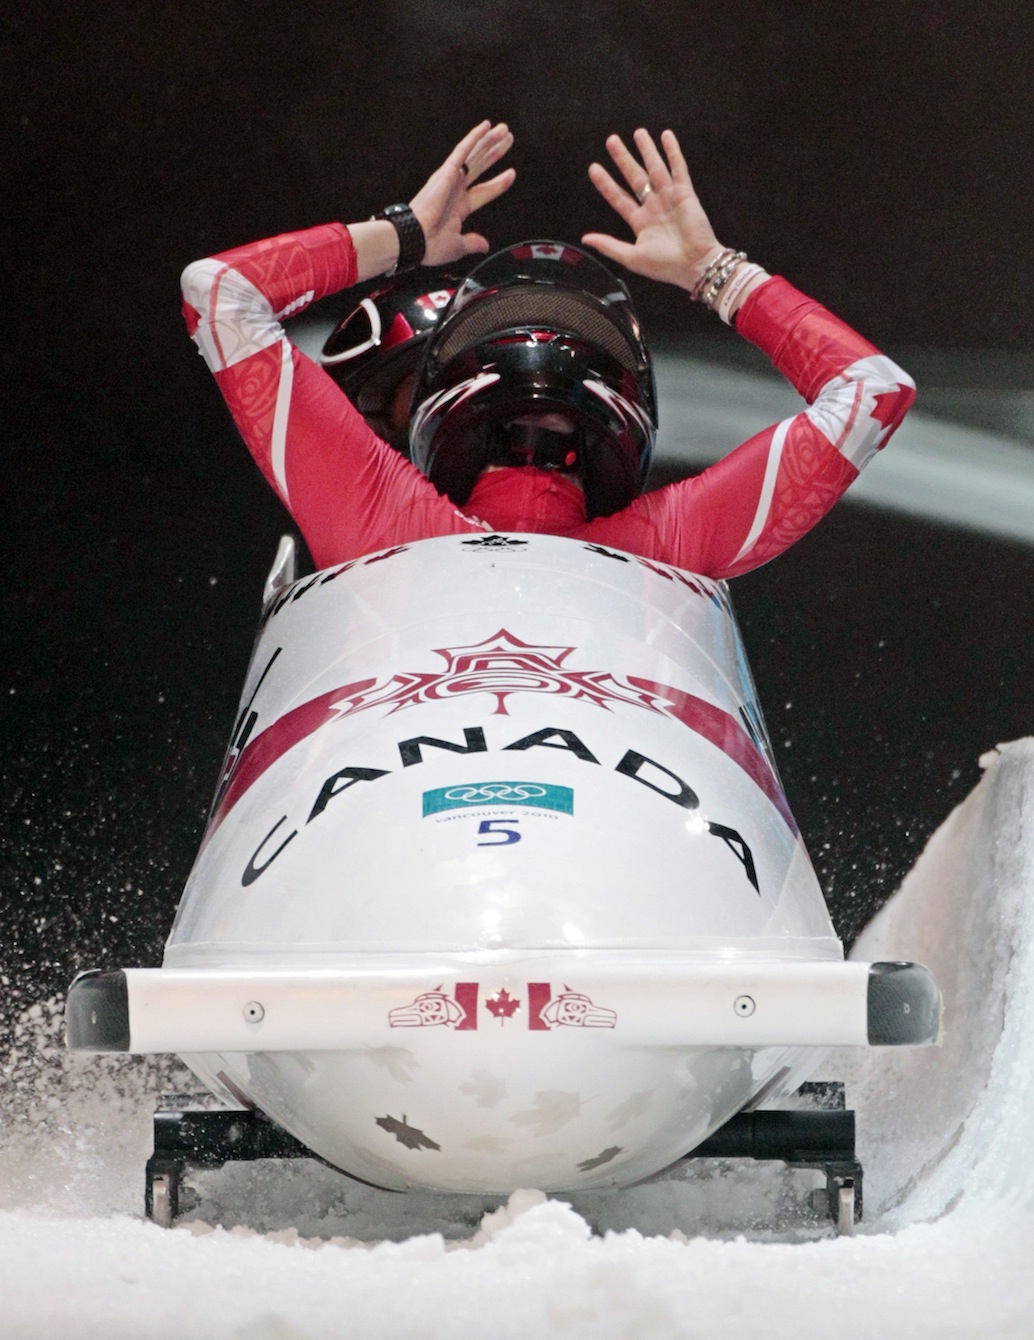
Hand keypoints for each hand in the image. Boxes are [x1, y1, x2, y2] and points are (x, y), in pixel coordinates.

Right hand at [410, 121, 515, 264]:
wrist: (416, 240)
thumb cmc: (430, 244)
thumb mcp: (459, 246)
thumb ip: (473, 242)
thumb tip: (484, 246)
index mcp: (458, 207)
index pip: (483, 190)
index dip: (499, 183)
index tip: (511, 173)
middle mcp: (455, 190)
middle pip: (480, 166)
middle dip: (494, 152)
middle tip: (507, 139)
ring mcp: (451, 179)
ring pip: (474, 155)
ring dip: (489, 141)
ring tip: (503, 129)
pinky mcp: (446, 173)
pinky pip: (462, 151)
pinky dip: (474, 138)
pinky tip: (485, 127)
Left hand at [582, 129, 724, 292]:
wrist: (695, 265)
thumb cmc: (665, 265)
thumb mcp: (631, 257)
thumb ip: (609, 246)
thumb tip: (586, 238)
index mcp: (641, 222)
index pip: (619, 197)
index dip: (606, 183)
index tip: (593, 168)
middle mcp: (654, 207)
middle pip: (635, 177)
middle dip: (623, 159)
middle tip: (612, 140)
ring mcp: (670, 198)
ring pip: (655, 168)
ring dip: (647, 150)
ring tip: (638, 133)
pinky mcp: (686, 193)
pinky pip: (678, 168)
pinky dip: (673, 152)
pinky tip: (666, 136)